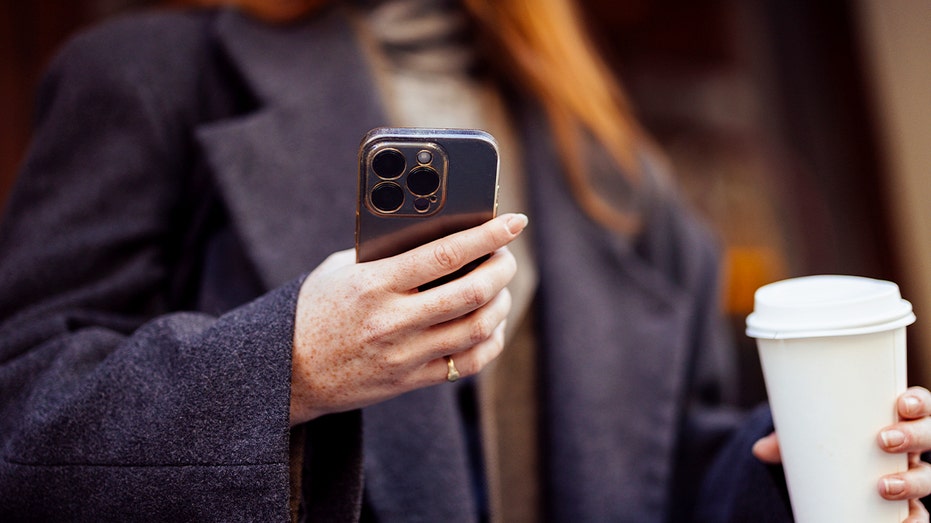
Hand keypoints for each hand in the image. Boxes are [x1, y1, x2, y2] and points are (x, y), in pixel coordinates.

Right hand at [289, 213, 527, 424]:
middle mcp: (393, 321)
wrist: (290, 371)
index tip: (513, 221)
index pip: (444, 254)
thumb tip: (440, 233)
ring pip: (477, 328)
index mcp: (373, 285)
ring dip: (500, 303)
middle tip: (507, 255)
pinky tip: (490, 324)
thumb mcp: (341, 270)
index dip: (486, 235)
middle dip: (502, 268)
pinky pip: (468, 363)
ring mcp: (405, 355)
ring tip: (500, 287)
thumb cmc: (317, 309)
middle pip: (471, 292)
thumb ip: (385, 254)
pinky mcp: (411, 380)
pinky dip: (490, 340)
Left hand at [753, 386, 930, 521]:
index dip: (918, 402)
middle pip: (930, 436)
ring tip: (884, 486)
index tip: (901, 404)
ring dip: (913, 481)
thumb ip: (789, 439)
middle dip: (914, 437)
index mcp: (895, 419)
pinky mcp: (907, 504)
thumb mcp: (810, 434)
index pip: (919, 405)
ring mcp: (912, 475)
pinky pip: (920, 514)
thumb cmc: (828, 441)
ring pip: (928, 477)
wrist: (834, 474)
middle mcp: (912, 447)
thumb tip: (759, 450)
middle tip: (883, 440)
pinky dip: (915, 519)